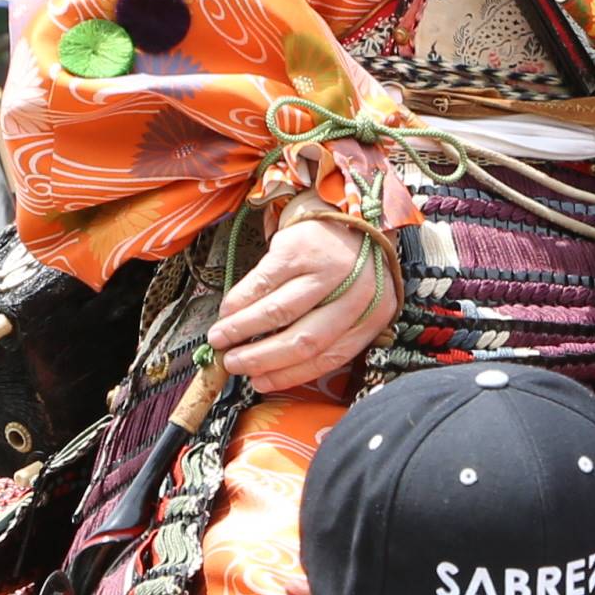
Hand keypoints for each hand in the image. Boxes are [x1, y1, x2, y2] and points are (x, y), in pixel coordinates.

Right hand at [209, 211, 401, 392]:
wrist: (347, 212)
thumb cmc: (347, 269)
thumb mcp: (352, 303)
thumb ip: (326, 333)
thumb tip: (270, 370)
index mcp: (374, 313)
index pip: (329, 357)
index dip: (289, 375)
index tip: (259, 383)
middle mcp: (357, 291)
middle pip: (303, 340)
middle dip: (261, 358)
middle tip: (233, 364)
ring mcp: (329, 267)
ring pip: (278, 312)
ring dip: (242, 331)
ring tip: (220, 340)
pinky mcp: (301, 246)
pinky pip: (262, 283)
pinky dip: (239, 302)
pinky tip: (227, 313)